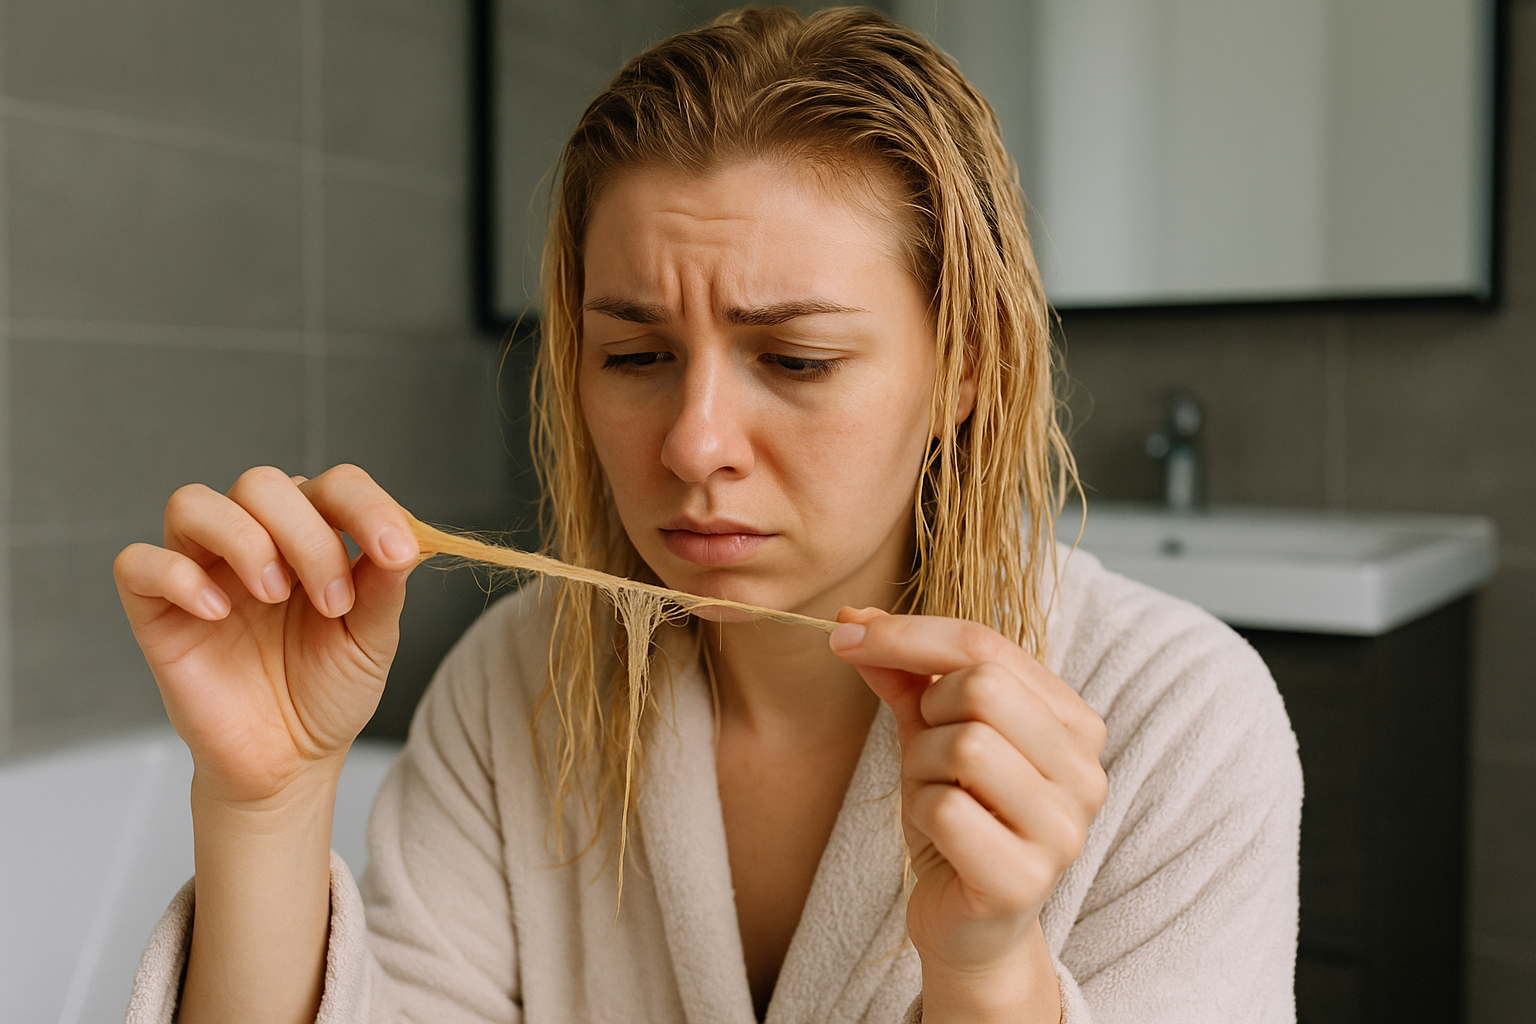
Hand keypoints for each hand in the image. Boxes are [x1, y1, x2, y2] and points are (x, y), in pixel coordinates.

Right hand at [113, 464, 419, 805]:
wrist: (289, 761)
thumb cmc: (328, 691)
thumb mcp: (371, 641)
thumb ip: (384, 588)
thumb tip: (407, 539)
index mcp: (310, 538)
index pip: (332, 485)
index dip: (366, 506)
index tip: (397, 553)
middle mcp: (253, 542)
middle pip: (262, 484)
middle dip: (307, 536)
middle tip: (332, 602)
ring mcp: (201, 572)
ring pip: (192, 503)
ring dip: (244, 540)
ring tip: (274, 596)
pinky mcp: (155, 612)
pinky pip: (137, 563)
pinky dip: (177, 576)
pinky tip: (218, 613)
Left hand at [829, 608, 1107, 1020]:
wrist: (967, 923)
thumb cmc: (958, 818)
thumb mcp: (930, 733)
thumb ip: (903, 673)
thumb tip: (853, 619)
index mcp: (1074, 722)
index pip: (988, 643)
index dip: (907, 632)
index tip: (845, 635)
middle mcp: (1085, 771)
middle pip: (982, 686)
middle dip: (929, 710)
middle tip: (927, 751)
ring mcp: (1065, 828)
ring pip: (964, 744)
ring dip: (922, 767)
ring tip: (937, 795)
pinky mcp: (1026, 878)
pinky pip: (946, 808)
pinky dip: (920, 813)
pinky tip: (937, 835)